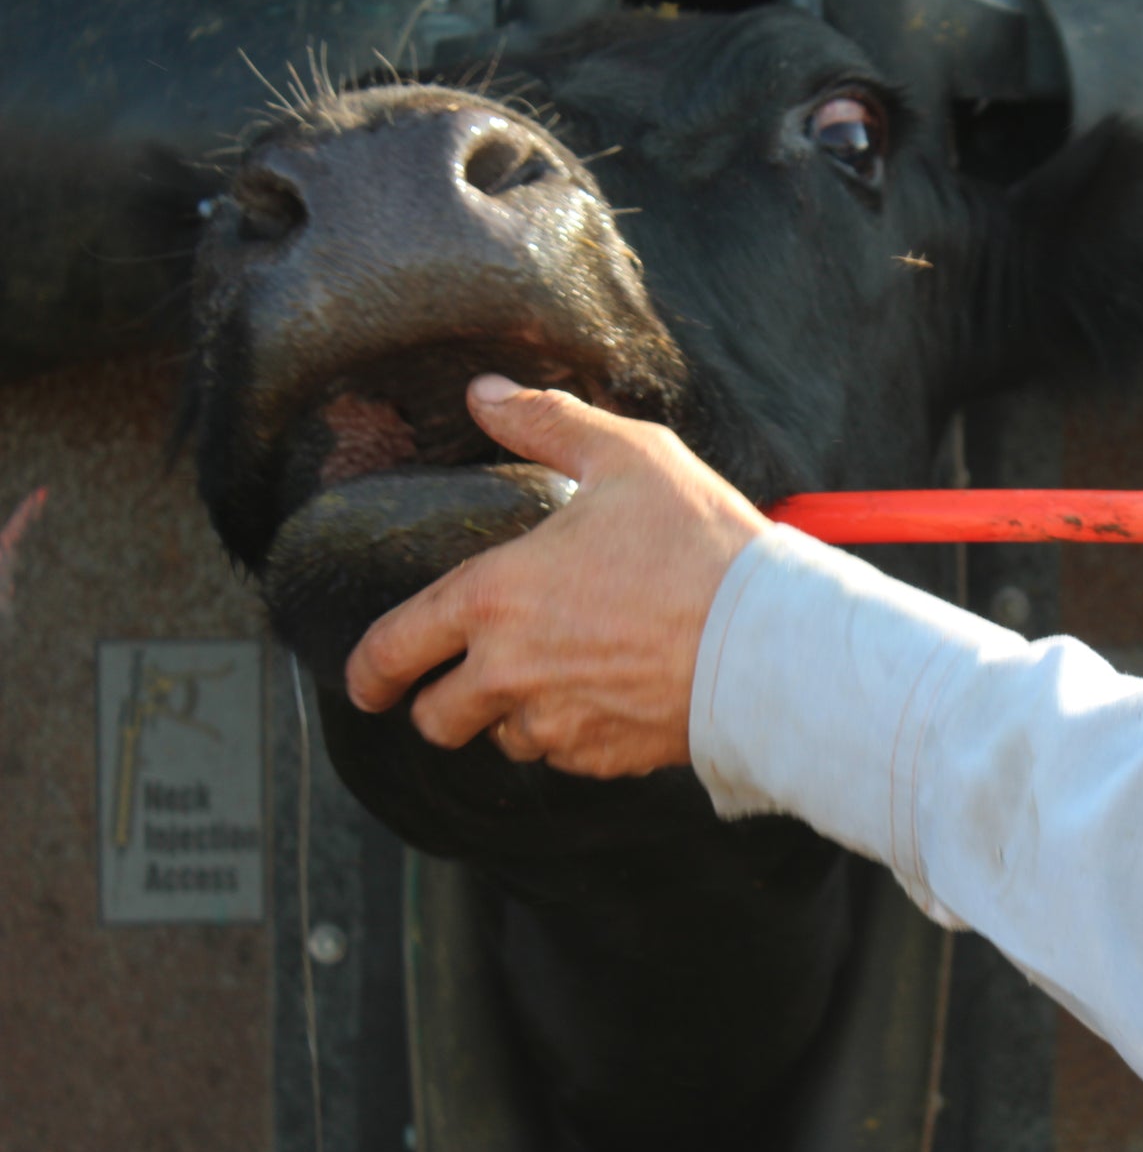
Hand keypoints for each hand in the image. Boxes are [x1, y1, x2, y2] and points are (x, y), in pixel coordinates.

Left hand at [345, 375, 768, 776]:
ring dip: (512, 716)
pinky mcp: (605, 756)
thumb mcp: (628, 456)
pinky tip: (605, 697)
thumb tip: (484, 395)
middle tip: (455, 687)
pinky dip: (571, 733)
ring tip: (552, 679)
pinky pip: (564, 756)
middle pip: (435, 718)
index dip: (367, 670)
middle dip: (436, 705)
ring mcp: (558, 721)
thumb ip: (546, 423)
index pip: (394, 647)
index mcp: (494, 597)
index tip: (364, 682)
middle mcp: (510, 671)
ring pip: (503, 738)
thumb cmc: (700, 545)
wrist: (770, 642)